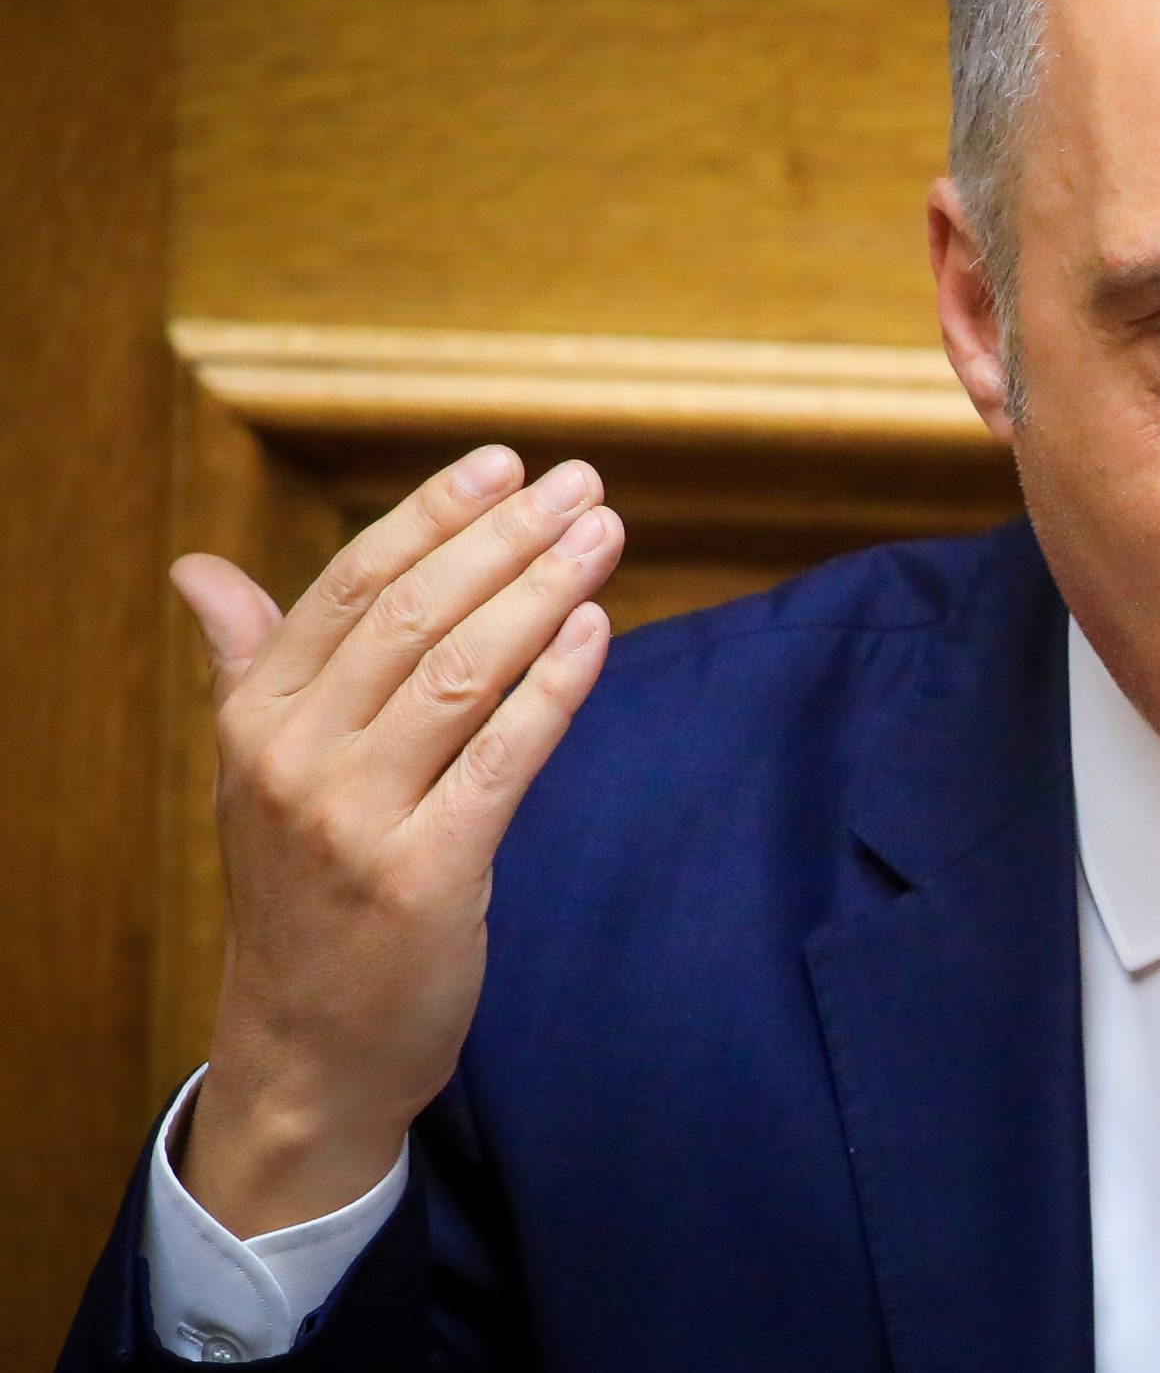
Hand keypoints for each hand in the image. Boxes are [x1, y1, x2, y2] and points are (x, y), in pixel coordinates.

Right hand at [168, 445, 623, 1237]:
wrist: (303, 1053)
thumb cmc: (300, 896)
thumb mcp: (255, 776)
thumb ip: (248, 664)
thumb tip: (200, 571)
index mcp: (255, 720)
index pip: (351, 586)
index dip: (432, 516)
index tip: (505, 464)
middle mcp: (293, 758)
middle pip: (413, 615)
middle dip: (504, 539)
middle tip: (581, 484)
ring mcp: (354, 818)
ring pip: (459, 673)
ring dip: (540, 592)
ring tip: (603, 535)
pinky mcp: (424, 875)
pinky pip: (500, 758)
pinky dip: (552, 686)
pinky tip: (596, 629)